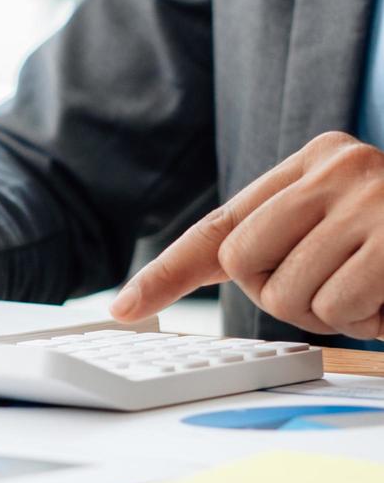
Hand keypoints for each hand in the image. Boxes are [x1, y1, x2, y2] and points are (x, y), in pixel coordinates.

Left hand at [112, 132, 383, 338]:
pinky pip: (336, 308)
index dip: (166, 271)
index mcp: (315, 162)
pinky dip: (365, 321)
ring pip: (287, 296)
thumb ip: (284, 237)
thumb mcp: (345, 220)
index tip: (123, 307)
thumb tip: (219, 271)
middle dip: (281, 296)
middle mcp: (337, 170)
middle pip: (241, 262)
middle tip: (338, 288)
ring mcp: (369, 200)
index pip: (220, 224)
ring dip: (331, 315)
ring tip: (375, 288)